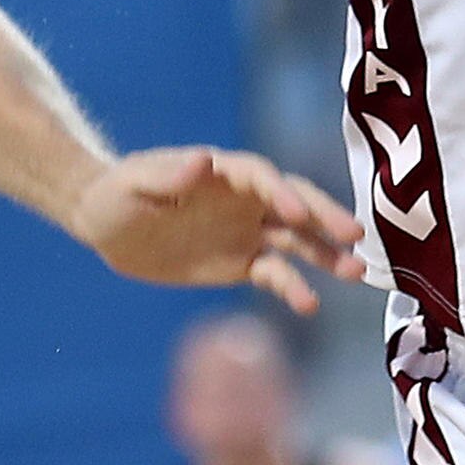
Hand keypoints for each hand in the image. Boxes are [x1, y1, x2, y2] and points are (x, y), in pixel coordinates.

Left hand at [70, 143, 363, 311]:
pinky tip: (309, 305)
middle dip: (325, 218)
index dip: (281, 193)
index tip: (297, 215)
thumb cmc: (118, 193)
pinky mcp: (242, 264)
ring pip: (297, 242)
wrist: (108, 225)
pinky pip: (275, 274)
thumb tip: (205, 160)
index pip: (262, 177)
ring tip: (357, 273)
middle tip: (355, 235)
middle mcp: (246, 199)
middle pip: (296, 203)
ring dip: (327, 255)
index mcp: (224, 171)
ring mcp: (248, 231)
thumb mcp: (134, 182)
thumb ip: (168, 175)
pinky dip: (293, 288)